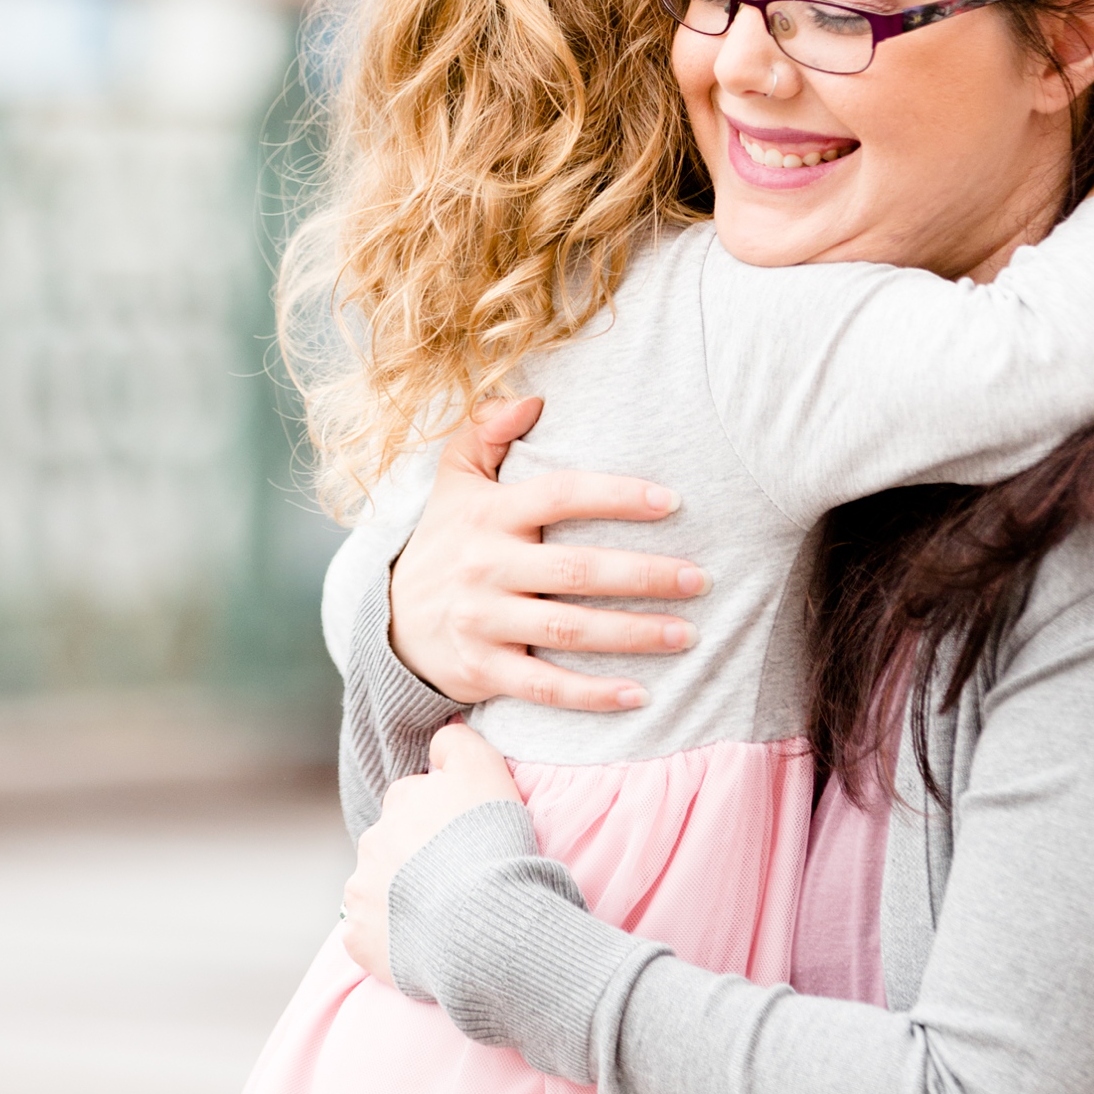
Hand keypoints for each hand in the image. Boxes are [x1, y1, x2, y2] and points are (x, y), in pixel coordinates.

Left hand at [342, 724, 524, 984]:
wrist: (482, 921)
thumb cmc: (490, 844)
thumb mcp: (484, 769)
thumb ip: (457, 743)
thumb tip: (439, 734)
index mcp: (400, 799)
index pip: (415, 798)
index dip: (443, 817)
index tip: (466, 837)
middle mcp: (372, 840)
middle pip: (393, 842)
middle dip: (416, 856)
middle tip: (457, 876)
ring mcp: (361, 891)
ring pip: (378, 887)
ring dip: (401, 896)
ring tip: (444, 914)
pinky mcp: (357, 937)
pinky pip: (370, 933)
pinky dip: (390, 938)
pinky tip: (422, 942)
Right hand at [388, 396, 703, 714]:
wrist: (392, 619)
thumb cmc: (446, 540)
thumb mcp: (455, 480)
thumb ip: (486, 431)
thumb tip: (533, 399)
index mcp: (489, 514)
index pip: (561, 495)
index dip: (618, 495)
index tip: (672, 503)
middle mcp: (486, 566)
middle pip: (578, 570)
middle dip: (645, 575)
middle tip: (701, 578)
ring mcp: (483, 621)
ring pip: (570, 630)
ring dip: (634, 634)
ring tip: (689, 634)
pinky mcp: (483, 669)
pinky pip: (545, 687)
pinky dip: (593, 695)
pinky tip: (641, 695)